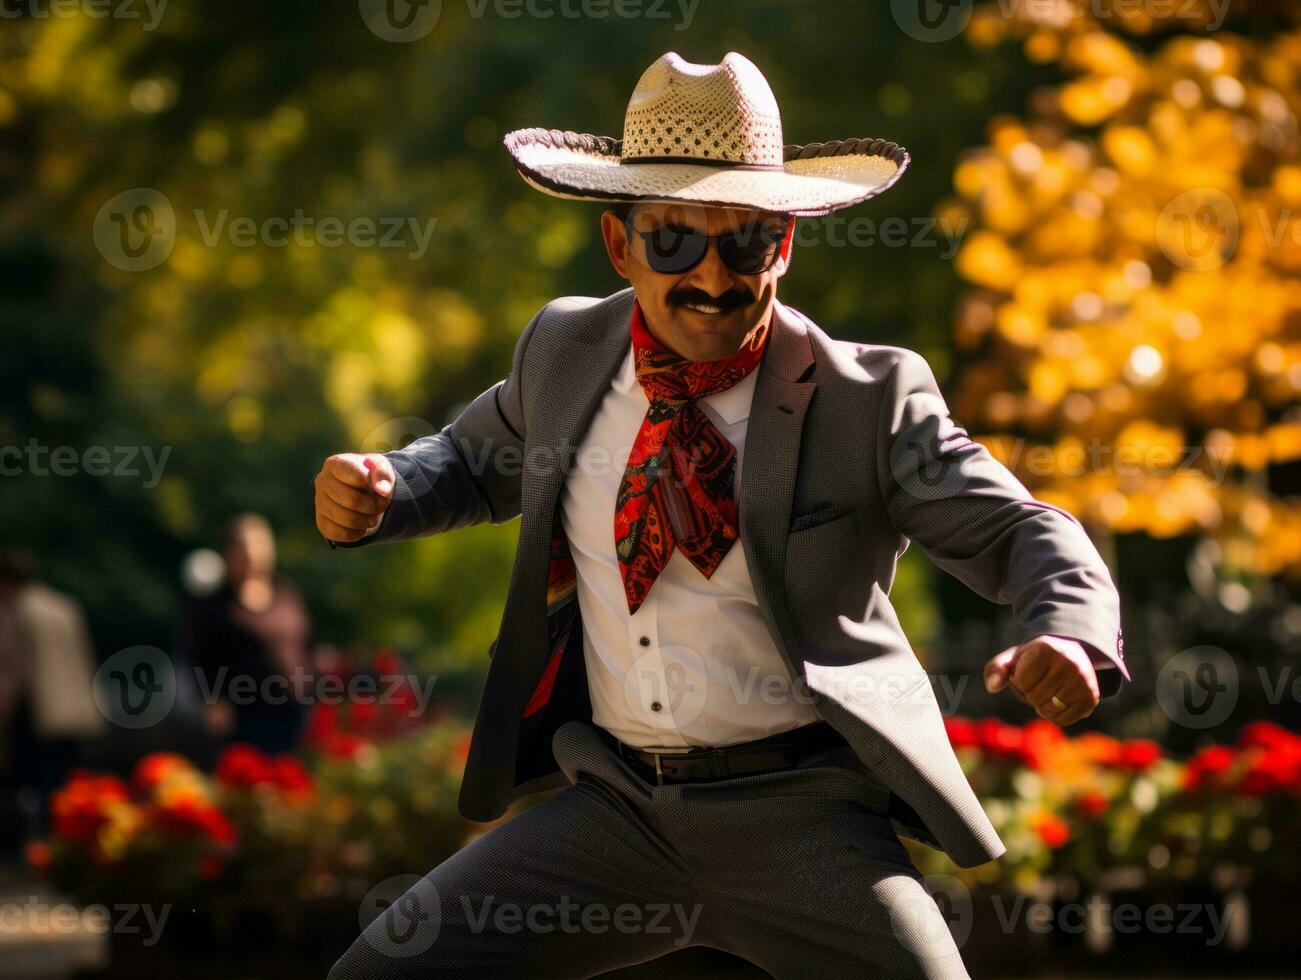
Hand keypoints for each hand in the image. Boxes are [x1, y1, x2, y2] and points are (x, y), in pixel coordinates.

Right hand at [314, 453, 394, 541]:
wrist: (363, 490)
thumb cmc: (371, 476)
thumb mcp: (381, 469)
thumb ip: (383, 474)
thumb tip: (382, 490)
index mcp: (335, 464)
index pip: (357, 477)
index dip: (375, 488)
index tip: (383, 491)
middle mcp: (322, 481)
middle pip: (352, 500)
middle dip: (373, 507)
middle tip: (380, 507)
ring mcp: (319, 502)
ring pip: (345, 519)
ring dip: (366, 522)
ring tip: (372, 517)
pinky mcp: (320, 521)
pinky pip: (338, 534)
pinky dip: (355, 534)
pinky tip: (361, 527)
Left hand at [983, 635, 1099, 725]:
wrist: (1071, 654)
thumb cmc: (1035, 659)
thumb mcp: (1013, 658)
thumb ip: (995, 669)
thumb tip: (992, 688)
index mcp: (1046, 648)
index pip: (1021, 682)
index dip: (1019, 681)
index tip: (1029, 670)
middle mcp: (1069, 663)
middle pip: (1034, 697)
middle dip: (1030, 694)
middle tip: (1040, 681)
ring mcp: (1083, 681)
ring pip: (1048, 711)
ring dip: (1041, 706)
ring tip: (1048, 689)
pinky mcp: (1091, 698)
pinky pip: (1063, 720)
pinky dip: (1055, 715)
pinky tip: (1058, 700)